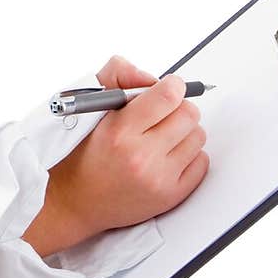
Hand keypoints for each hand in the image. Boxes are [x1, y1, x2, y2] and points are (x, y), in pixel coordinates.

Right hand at [25, 55, 209, 254]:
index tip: (169, 87)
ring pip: (198, 136)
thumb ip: (117, 76)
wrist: (75, 201)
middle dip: (179, 107)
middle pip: (188, 114)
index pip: (167, 96)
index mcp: (119, 131)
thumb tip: (152, 78)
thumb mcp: (89, 107)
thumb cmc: (82, 154)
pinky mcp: (170, 196)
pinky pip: (201, 163)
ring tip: (164, 136)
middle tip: (166, 112)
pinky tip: (170, 155)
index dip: (173, 85)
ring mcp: (158, 178)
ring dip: (185, 131)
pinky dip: (190, 155)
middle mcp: (140, 156)